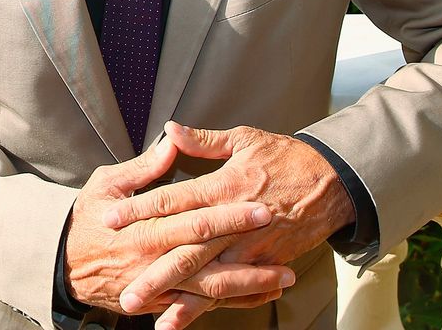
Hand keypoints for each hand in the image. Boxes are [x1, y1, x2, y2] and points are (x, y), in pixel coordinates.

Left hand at [104, 123, 354, 327]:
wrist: (331, 183)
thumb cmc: (284, 157)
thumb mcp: (244, 139)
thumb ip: (204, 140)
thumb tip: (169, 131)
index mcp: (225, 186)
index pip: (174, 199)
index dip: (141, 209)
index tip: (110, 218)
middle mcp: (234, 221)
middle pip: (188, 249)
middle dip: (155, 272)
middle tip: (125, 289)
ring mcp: (251, 247)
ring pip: (209, 277)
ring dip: (178, 298)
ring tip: (148, 313)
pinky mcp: (264, 263)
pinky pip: (232, 290)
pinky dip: (208, 306)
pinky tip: (184, 319)